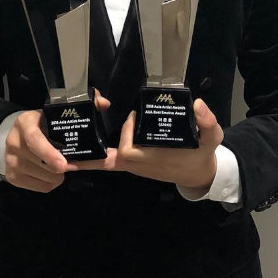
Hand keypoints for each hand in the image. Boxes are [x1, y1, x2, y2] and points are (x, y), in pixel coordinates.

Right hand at [5, 90, 110, 192]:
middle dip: (61, 166)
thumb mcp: (56, 111)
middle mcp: (13, 142)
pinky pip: (39, 187)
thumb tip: (105, 104)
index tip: (64, 164)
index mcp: (24, 122)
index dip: (49, 153)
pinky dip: (50, 183)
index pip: (34, 139)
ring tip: (61, 165)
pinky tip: (52, 173)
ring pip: (42, 177)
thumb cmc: (42, 123)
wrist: (17, 135)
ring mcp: (10, 161)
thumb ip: (82, 105)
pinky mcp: (11, 177)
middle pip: (40, 163)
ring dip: (57, 175)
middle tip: (73, 163)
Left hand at [70, 98, 222, 191]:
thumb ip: (208, 122)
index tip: (135, 116)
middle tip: (108, 118)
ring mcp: (134, 166)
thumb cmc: (202, 155)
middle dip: (105, 140)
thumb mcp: (212, 137)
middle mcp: (139, 165)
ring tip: (66, 145)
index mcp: (153, 159)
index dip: (127, 133)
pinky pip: (110, 164)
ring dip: (90, 154)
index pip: (128, 150)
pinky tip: (77, 157)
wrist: (200, 173)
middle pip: (111, 156)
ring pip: (106, 162)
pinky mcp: (133, 164)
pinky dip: (94, 161)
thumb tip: (197, 104)